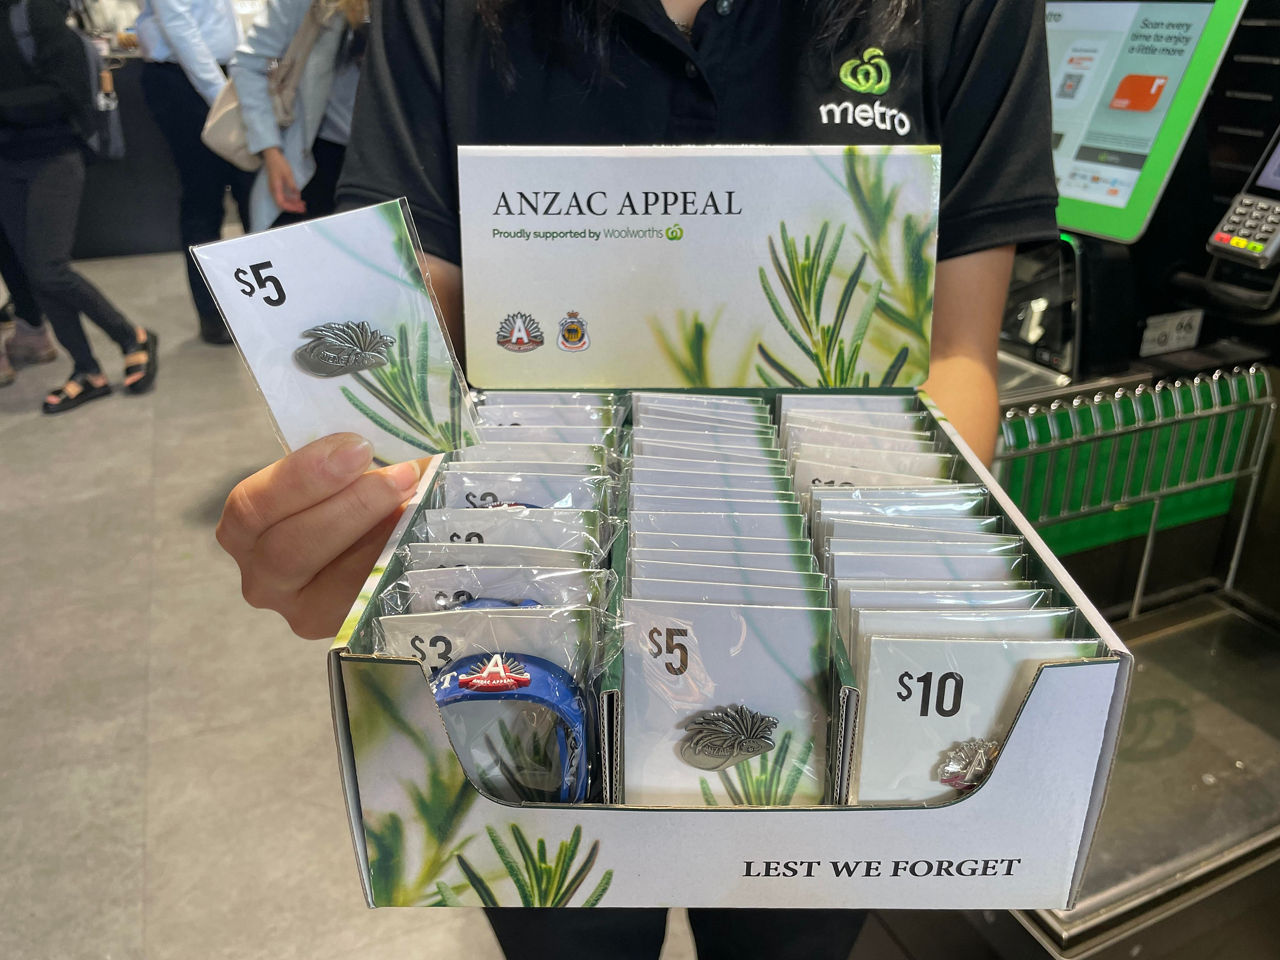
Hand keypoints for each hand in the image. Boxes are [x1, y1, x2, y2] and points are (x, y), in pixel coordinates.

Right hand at [216, 433, 425, 638]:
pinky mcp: (344, 630)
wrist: (377, 540)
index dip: (303, 475)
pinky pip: (371, 600)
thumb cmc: (347, 495)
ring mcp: (302, 612)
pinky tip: (421, 535)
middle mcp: (262, 579)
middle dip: (351, 506)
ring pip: (334, 581)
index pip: (251, 507)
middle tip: (402, 475)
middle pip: (290, 549)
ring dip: (384, 537)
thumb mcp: (338, 472)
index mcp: (244, 530)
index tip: (357, 448)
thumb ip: (344, 459)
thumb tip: (379, 443)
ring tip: (420, 501)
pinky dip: (398, 563)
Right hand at [262, 146, 304, 213]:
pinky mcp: (277, 187)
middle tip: (303, 208)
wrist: (272, 156)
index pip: (282, 203)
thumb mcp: (288, 174)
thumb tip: (297, 196)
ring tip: (302, 205)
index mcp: (275, 188)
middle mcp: (273, 191)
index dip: (291, 208)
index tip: (300, 209)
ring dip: (293, 204)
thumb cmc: (279, 164)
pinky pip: (283, 197)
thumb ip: (292, 186)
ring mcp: (275, 189)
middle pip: (283, 204)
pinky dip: (291, 199)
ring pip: (284, 201)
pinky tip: (297, 199)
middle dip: (293, 207)